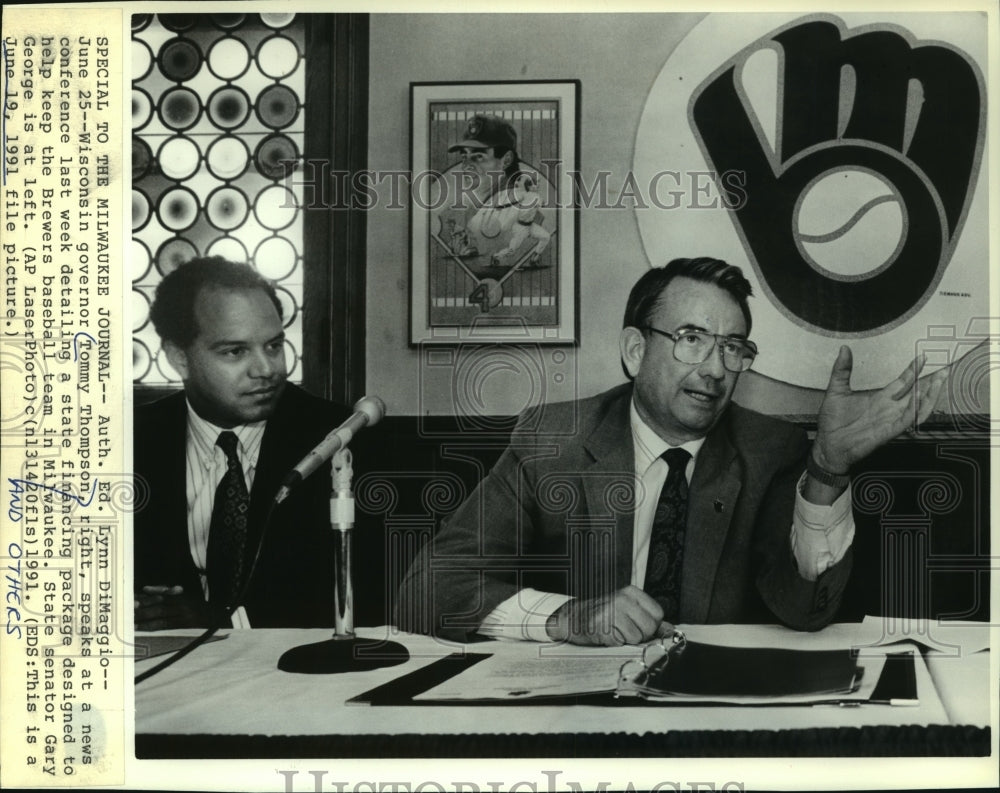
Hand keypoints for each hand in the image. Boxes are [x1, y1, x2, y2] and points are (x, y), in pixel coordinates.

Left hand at [134, 585, 210, 630]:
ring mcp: (184, 615)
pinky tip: (142, 628)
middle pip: (159, 603)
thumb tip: (145, 589)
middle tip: (128, 608)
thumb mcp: (188, 597)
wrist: (219, 619)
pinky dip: (153, 627)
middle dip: (143, 606)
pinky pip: (166, 626)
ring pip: (160, 614)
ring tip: (130, 620)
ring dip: (144, 617)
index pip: (161, 593)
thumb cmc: (201, 609)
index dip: (146, 596)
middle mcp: (182, 603)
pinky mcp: (185, 625)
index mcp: (182, 595)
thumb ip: (168, 591)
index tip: (133, 597)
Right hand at [545, 585, 673, 645]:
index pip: (657, 614)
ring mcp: (610, 611)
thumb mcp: (628, 611)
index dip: (650, 626)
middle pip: (649, 627)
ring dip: (626, 641)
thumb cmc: (604, 616)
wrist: (573, 618)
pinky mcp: (600, 626)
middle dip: (640, 635)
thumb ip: (650, 619)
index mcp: (631, 592)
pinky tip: (605, 636)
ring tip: (613, 632)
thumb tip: (670, 630)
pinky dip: (614, 644)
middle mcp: (622, 598)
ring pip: (636, 638)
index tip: (637, 624)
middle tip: (623, 630)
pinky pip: (620, 643)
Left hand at [813, 346, 948, 473]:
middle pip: (916, 394)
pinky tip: (920, 400)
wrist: (828, 444)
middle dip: (931, 383)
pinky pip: (906, 421)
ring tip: (938, 382)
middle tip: (944, 370)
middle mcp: (889, 409)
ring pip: (917, 408)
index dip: (913, 370)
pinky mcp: (887, 432)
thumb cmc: (832, 420)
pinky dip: (914, 411)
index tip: (922, 356)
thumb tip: (844, 348)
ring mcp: (890, 420)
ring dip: (928, 396)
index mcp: (880, 399)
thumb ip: (841, 370)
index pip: (903, 382)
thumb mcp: (836, 390)